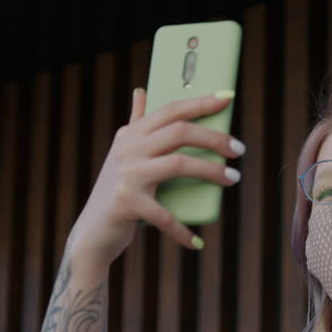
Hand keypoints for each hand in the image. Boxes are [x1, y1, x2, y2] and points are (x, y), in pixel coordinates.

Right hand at [65, 88, 241, 271]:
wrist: (92, 231)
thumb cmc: (116, 191)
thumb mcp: (122, 153)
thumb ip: (135, 122)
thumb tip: (141, 91)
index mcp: (130, 135)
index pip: (171, 110)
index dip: (200, 102)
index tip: (227, 96)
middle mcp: (127, 150)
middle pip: (179, 132)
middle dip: (214, 138)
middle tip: (239, 149)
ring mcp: (127, 176)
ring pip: (178, 164)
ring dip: (211, 171)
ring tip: (233, 178)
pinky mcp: (128, 204)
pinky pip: (164, 215)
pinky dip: (181, 230)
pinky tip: (197, 240)